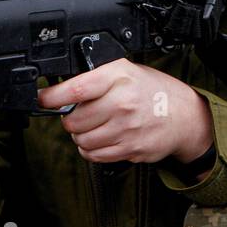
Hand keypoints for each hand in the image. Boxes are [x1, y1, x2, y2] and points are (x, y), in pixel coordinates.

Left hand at [37, 58, 213, 163]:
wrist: (184, 116)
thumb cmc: (151, 91)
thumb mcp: (125, 71)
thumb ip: (96, 78)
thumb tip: (60, 90)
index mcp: (118, 77)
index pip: (75, 89)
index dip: (52, 97)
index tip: (42, 99)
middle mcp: (122, 103)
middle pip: (74, 120)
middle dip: (71, 119)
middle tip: (81, 114)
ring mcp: (127, 128)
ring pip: (82, 140)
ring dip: (81, 136)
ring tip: (93, 127)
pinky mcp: (130, 149)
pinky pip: (95, 155)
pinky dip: (92, 150)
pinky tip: (101, 139)